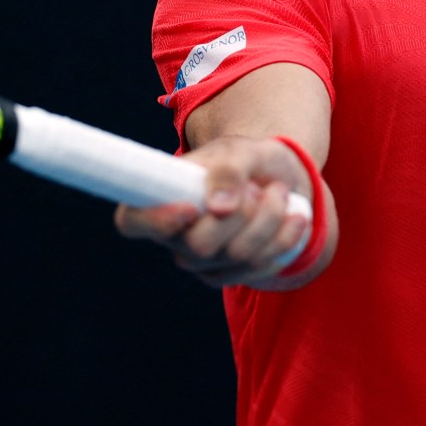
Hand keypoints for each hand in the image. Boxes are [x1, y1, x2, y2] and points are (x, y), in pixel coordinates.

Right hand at [114, 135, 312, 286]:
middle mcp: (172, 236)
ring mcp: (200, 261)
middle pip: (199, 246)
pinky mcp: (229, 275)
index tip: (191, 207)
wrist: (275, 179)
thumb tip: (218, 207)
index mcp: (159, 197)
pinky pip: (260, 268)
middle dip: (241, 213)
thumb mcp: (240, 150)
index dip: (156, 221)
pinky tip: (293, 217)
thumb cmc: (246, 160)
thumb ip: (229, 169)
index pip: (131, 221)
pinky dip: (285, 237)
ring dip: (269, 220)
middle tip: (257, 186)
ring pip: (238, 257)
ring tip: (277, 192)